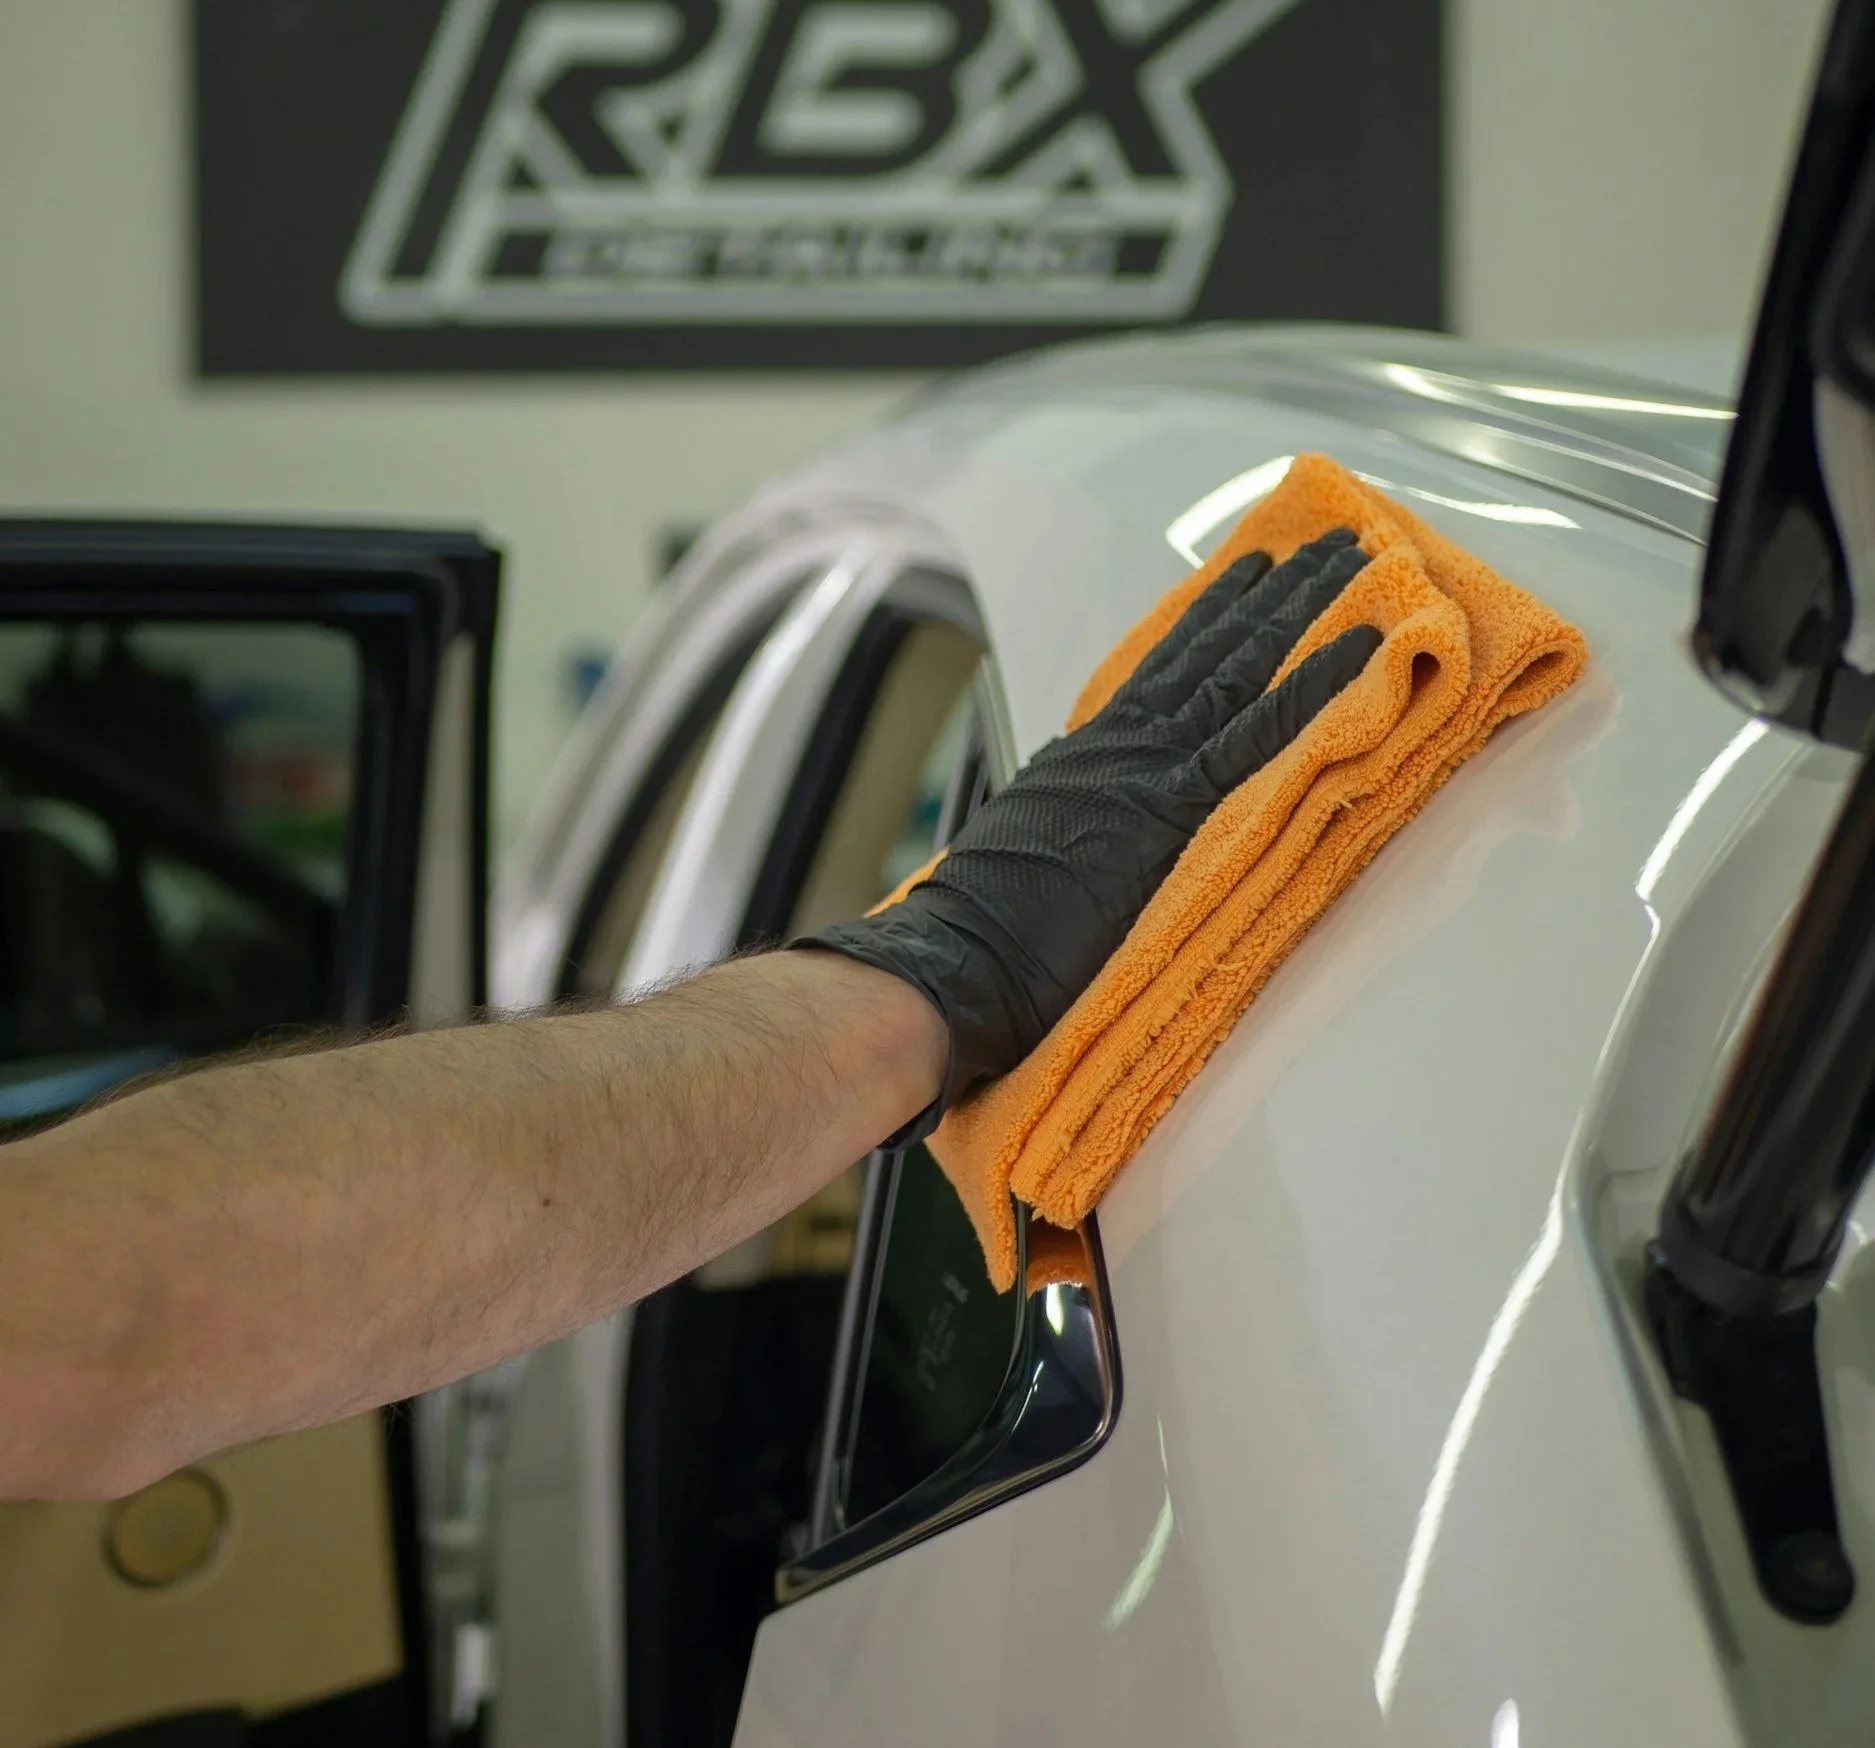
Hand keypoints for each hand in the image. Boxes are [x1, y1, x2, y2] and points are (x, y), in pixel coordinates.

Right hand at [799, 529, 1381, 1139]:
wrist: (956, 957)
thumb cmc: (977, 932)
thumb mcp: (1027, 856)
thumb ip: (1074, 827)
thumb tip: (1093, 830)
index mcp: (1087, 756)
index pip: (1162, 670)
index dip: (1213, 618)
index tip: (1250, 574)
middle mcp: (1121, 745)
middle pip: (1210, 651)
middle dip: (1272, 594)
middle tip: (1327, 544)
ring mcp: (1147, 769)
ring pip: (1240, 668)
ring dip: (1301, 609)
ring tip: (1350, 558)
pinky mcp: (1172, 809)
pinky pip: (1261, 734)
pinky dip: (1314, 685)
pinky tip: (1361, 648)